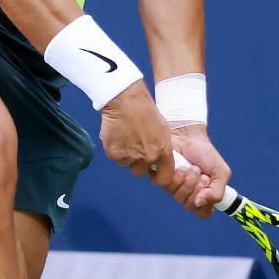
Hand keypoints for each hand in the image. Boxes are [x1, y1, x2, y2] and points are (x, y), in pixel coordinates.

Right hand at [101, 83, 206, 208]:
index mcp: (162, 151)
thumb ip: (161, 148)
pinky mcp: (114, 153)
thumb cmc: (145, 110)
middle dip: (137, 163)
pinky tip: (118, 135)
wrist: (125, 100)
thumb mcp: (163, 130)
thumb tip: (158, 160)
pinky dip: (115, 149)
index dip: (158, 177)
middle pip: (140, 172)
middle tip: (134, 148)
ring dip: (125, 156)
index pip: (165, 178)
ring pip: (126, 165)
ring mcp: (130, 156)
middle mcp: (146, 157)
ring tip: (126, 137)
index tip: (153, 173)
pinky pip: (115, 158)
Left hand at [167, 123, 228, 218]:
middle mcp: (188, 194)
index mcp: (203, 195)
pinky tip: (180, 165)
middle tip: (201, 174)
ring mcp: (174, 187)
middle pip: (190, 206)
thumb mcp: (220, 172)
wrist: (188, 135)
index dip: (205, 205)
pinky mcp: (161, 178)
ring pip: (178, 197)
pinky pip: (166, 186)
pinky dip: (176, 175)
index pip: (203, 213)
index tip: (208, 190)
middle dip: (197, 189)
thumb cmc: (205, 153)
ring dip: (187, 181)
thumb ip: (217, 192)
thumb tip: (200, 203)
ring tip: (192, 167)